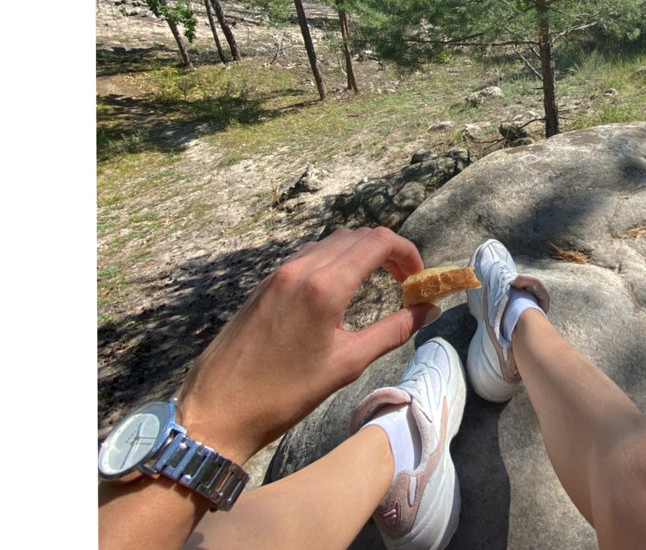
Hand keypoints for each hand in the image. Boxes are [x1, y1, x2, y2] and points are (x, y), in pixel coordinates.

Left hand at [172, 226, 437, 465]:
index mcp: (324, 286)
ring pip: (332, 243)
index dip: (407, 253)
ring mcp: (279, 273)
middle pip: (358, 236)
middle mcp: (301, 269)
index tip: (418, 279)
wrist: (217, 408)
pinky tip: (339, 292)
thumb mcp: (346, 364)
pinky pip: (308, 256)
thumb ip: (393, 331)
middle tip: (404, 284)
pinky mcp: (265, 283)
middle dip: (388, 253)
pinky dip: (333, 262)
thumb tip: (428, 311)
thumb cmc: (283, 394)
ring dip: (360, 254)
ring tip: (376, 285)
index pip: (379, 242)